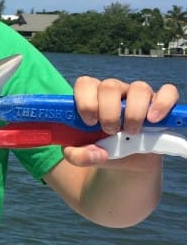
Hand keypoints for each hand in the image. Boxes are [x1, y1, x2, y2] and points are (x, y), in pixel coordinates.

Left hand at [64, 76, 179, 167]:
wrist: (124, 160)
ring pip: (138, 88)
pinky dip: (162, 104)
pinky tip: (153, 120)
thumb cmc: (99, 148)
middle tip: (110, 131)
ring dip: (134, 113)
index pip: (84, 84)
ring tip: (130, 132)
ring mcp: (137, 96)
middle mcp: (114, 91)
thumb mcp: (81, 155)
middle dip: (109, 112)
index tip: (89, 122)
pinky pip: (167, 92)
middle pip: (110, 86)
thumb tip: (98, 154)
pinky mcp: (159, 104)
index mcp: (91, 96)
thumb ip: (77, 155)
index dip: (86, 102)